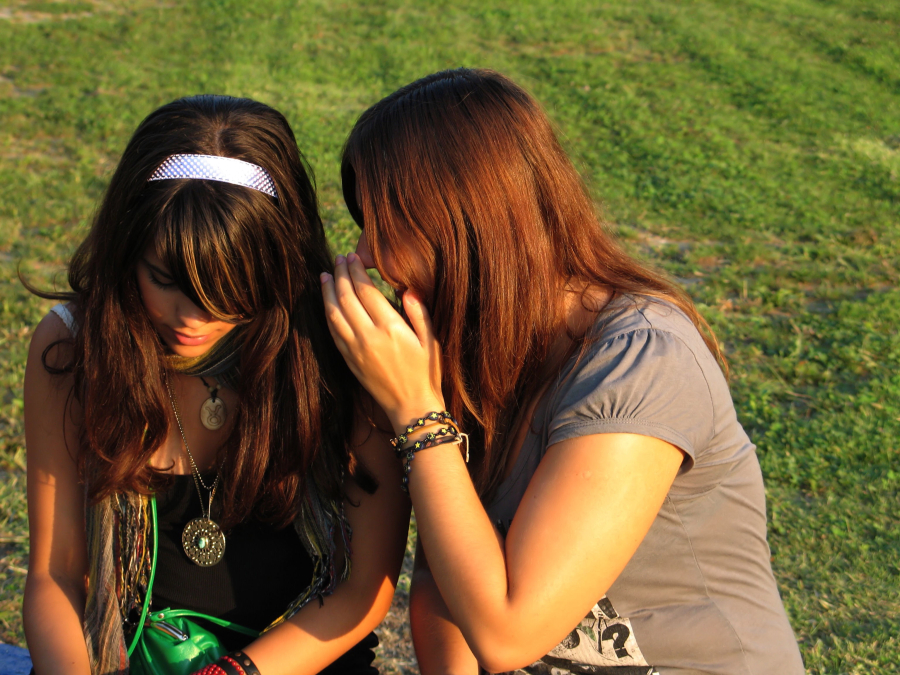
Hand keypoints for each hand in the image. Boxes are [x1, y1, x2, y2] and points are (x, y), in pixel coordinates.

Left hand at [321, 253, 445, 428]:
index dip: (357, 271)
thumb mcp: (431, 341)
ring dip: (328, 292)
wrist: (411, 406)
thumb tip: (407, 288)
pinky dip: (327, 313)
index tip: (352, 257)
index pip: (367, 291)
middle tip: (339, 259)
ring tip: (326, 275)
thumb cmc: (426, 373)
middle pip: (347, 298)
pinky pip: (333, 331)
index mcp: (391, 328)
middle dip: (341, 275)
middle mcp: (369, 337)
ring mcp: (356, 349)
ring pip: (334, 313)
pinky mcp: (349, 360)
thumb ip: (419, 312)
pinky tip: (326, 302)